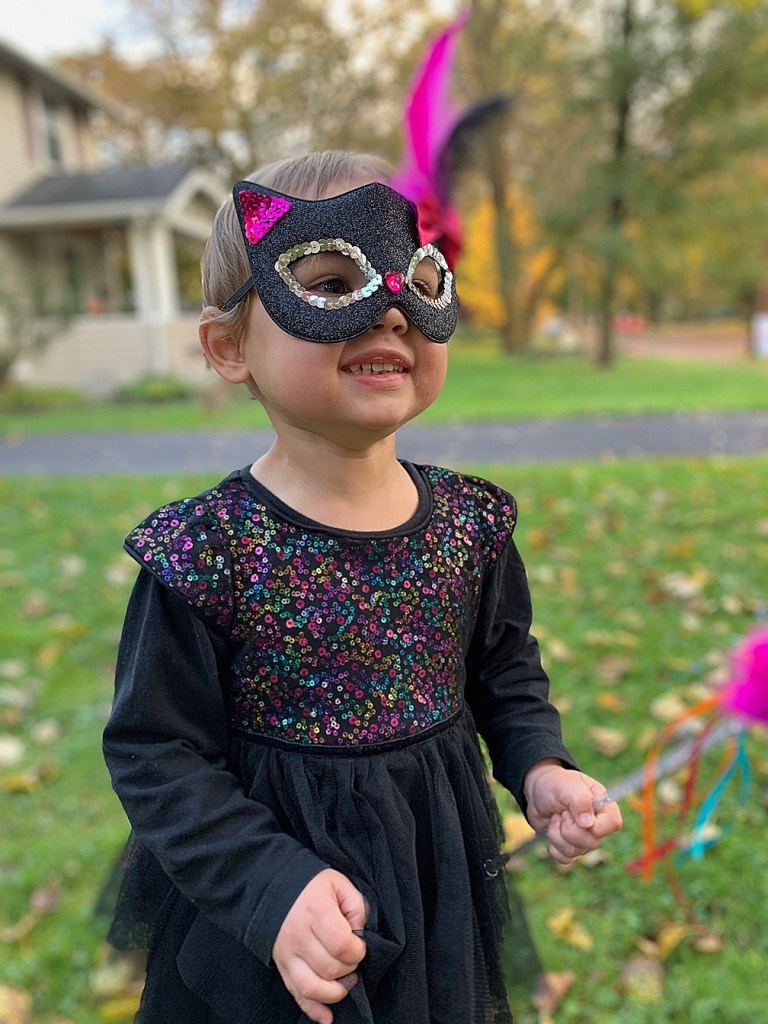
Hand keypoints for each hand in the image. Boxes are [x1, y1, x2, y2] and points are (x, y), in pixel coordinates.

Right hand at [272, 868, 366, 1023]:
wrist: (274, 888)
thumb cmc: (312, 887)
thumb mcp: (339, 884)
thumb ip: (357, 906)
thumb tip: (361, 933)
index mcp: (316, 912)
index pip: (342, 945)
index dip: (357, 951)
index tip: (359, 946)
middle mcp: (299, 936)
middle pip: (330, 968)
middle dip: (349, 970)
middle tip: (352, 959)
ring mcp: (288, 954)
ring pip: (313, 988)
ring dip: (335, 992)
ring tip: (344, 983)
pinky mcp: (282, 967)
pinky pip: (297, 994)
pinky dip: (313, 1010)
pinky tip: (327, 1017)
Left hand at [523, 759, 622, 864]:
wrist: (537, 792)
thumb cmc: (556, 783)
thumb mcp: (566, 785)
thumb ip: (579, 800)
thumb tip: (588, 824)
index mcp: (603, 807)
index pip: (613, 824)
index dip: (595, 824)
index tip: (576, 813)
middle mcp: (596, 825)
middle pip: (591, 843)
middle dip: (569, 827)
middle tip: (562, 812)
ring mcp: (583, 839)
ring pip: (575, 852)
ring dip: (557, 834)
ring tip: (555, 817)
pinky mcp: (570, 847)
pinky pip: (564, 858)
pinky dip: (553, 844)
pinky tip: (551, 829)